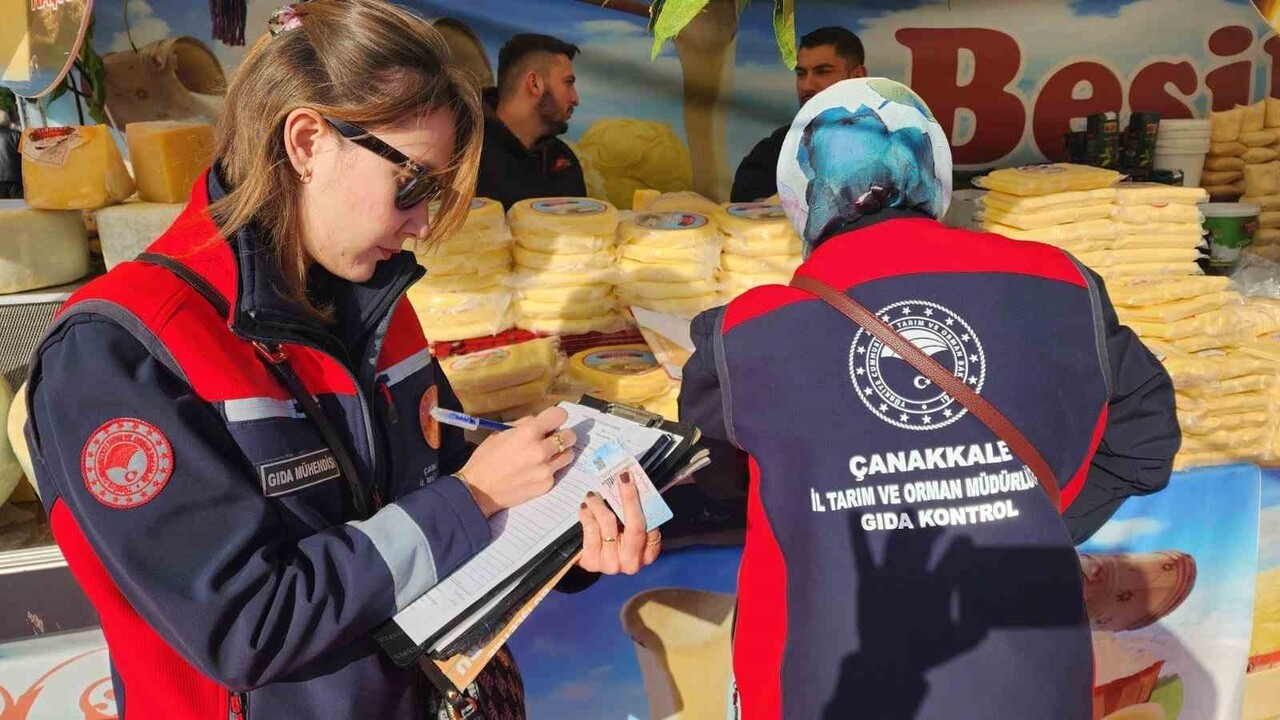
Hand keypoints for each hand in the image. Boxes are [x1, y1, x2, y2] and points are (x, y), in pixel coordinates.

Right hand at [457, 407, 576, 517]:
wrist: (478, 490)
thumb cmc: (485, 458)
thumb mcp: (500, 433)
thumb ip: (524, 424)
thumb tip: (540, 422)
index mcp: (528, 432)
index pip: (559, 415)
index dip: (556, 417)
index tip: (551, 422)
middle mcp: (541, 450)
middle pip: (570, 436)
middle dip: (562, 435)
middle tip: (552, 439)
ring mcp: (546, 469)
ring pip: (568, 454)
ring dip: (560, 453)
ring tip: (546, 456)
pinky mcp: (547, 485)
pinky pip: (556, 472)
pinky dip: (549, 470)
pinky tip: (534, 472)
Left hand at [577, 469, 661, 574]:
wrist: (590, 559)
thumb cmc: (614, 539)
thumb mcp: (629, 529)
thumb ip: (634, 513)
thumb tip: (631, 482)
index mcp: (648, 554)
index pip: (651, 525)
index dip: (641, 500)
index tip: (631, 479)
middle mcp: (633, 562)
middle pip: (636, 525)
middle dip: (629, 497)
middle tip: (621, 477)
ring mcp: (612, 565)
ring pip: (609, 524)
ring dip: (600, 504)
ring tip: (592, 495)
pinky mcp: (593, 563)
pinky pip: (591, 530)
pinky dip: (587, 515)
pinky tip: (585, 508)